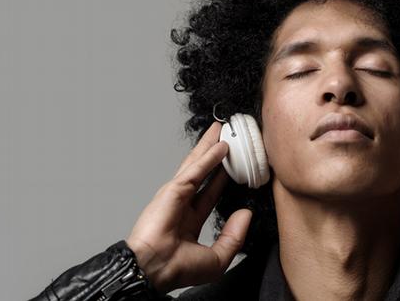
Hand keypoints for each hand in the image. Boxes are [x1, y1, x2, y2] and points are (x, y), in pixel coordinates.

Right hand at [126, 122, 252, 294]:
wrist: (154, 270)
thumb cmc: (177, 269)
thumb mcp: (217, 258)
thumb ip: (234, 236)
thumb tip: (246, 213)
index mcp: (189, 221)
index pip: (210, 193)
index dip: (222, 178)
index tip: (233, 165)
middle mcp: (181, 205)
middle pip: (202, 173)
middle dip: (213, 154)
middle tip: (225, 136)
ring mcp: (175, 196)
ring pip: (197, 165)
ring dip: (209, 146)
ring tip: (221, 129)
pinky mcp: (172, 191)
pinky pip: (195, 171)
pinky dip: (208, 158)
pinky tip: (221, 146)